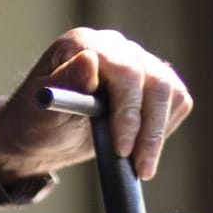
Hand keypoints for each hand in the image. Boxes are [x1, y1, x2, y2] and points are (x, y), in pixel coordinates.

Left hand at [0, 27, 192, 183]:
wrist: (44, 134)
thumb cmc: (35, 121)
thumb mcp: (40, 110)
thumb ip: (65, 84)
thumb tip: (90, 62)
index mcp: (85, 44)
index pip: (126, 71)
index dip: (128, 112)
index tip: (121, 149)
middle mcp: (116, 47)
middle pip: (156, 82)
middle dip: (149, 130)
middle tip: (139, 167)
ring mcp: (137, 62)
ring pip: (170, 93)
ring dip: (158, 134)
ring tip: (138, 165)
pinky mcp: (152, 82)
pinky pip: (176, 101)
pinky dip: (164, 129)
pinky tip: (142, 147)